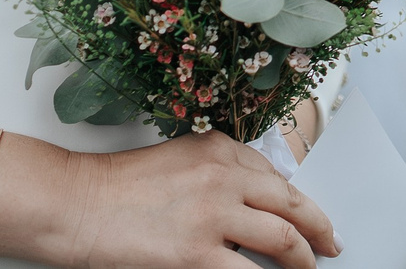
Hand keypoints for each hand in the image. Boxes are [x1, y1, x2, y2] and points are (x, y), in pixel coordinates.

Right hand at [73, 131, 336, 268]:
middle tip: (331, 245)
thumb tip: (255, 201)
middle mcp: (223, 176)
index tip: (311, 217)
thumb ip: (218, 172)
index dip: (299, 201)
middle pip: (291, 204)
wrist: (75, 203)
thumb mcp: (177, 159)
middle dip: (319, 228)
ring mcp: (212, 216)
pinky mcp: (196, 254)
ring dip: (302, 259)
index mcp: (218, 149)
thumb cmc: (115, 186)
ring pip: (282, 239)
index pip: (275, 176)